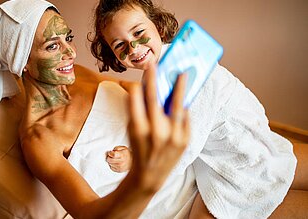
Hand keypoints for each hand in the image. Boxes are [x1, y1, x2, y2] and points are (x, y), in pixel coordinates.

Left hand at [106, 146, 131, 172]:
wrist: (134, 162)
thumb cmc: (128, 154)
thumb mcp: (123, 148)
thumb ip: (116, 148)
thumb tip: (111, 152)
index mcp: (122, 155)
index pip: (112, 154)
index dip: (110, 153)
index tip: (111, 152)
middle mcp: (121, 162)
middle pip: (109, 160)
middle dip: (109, 157)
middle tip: (112, 156)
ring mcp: (120, 167)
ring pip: (110, 164)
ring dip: (111, 161)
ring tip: (115, 159)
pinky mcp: (119, 171)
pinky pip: (111, 168)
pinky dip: (113, 165)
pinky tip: (116, 163)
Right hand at [126, 65, 189, 191]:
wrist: (150, 175)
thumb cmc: (138, 148)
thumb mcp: (132, 129)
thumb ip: (138, 110)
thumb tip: (148, 86)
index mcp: (138, 129)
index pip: (137, 100)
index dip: (142, 83)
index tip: (146, 70)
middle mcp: (156, 133)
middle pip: (156, 99)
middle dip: (156, 80)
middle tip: (157, 64)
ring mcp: (172, 137)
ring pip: (177, 106)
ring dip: (180, 88)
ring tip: (183, 74)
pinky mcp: (184, 141)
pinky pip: (186, 118)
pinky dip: (184, 106)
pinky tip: (185, 95)